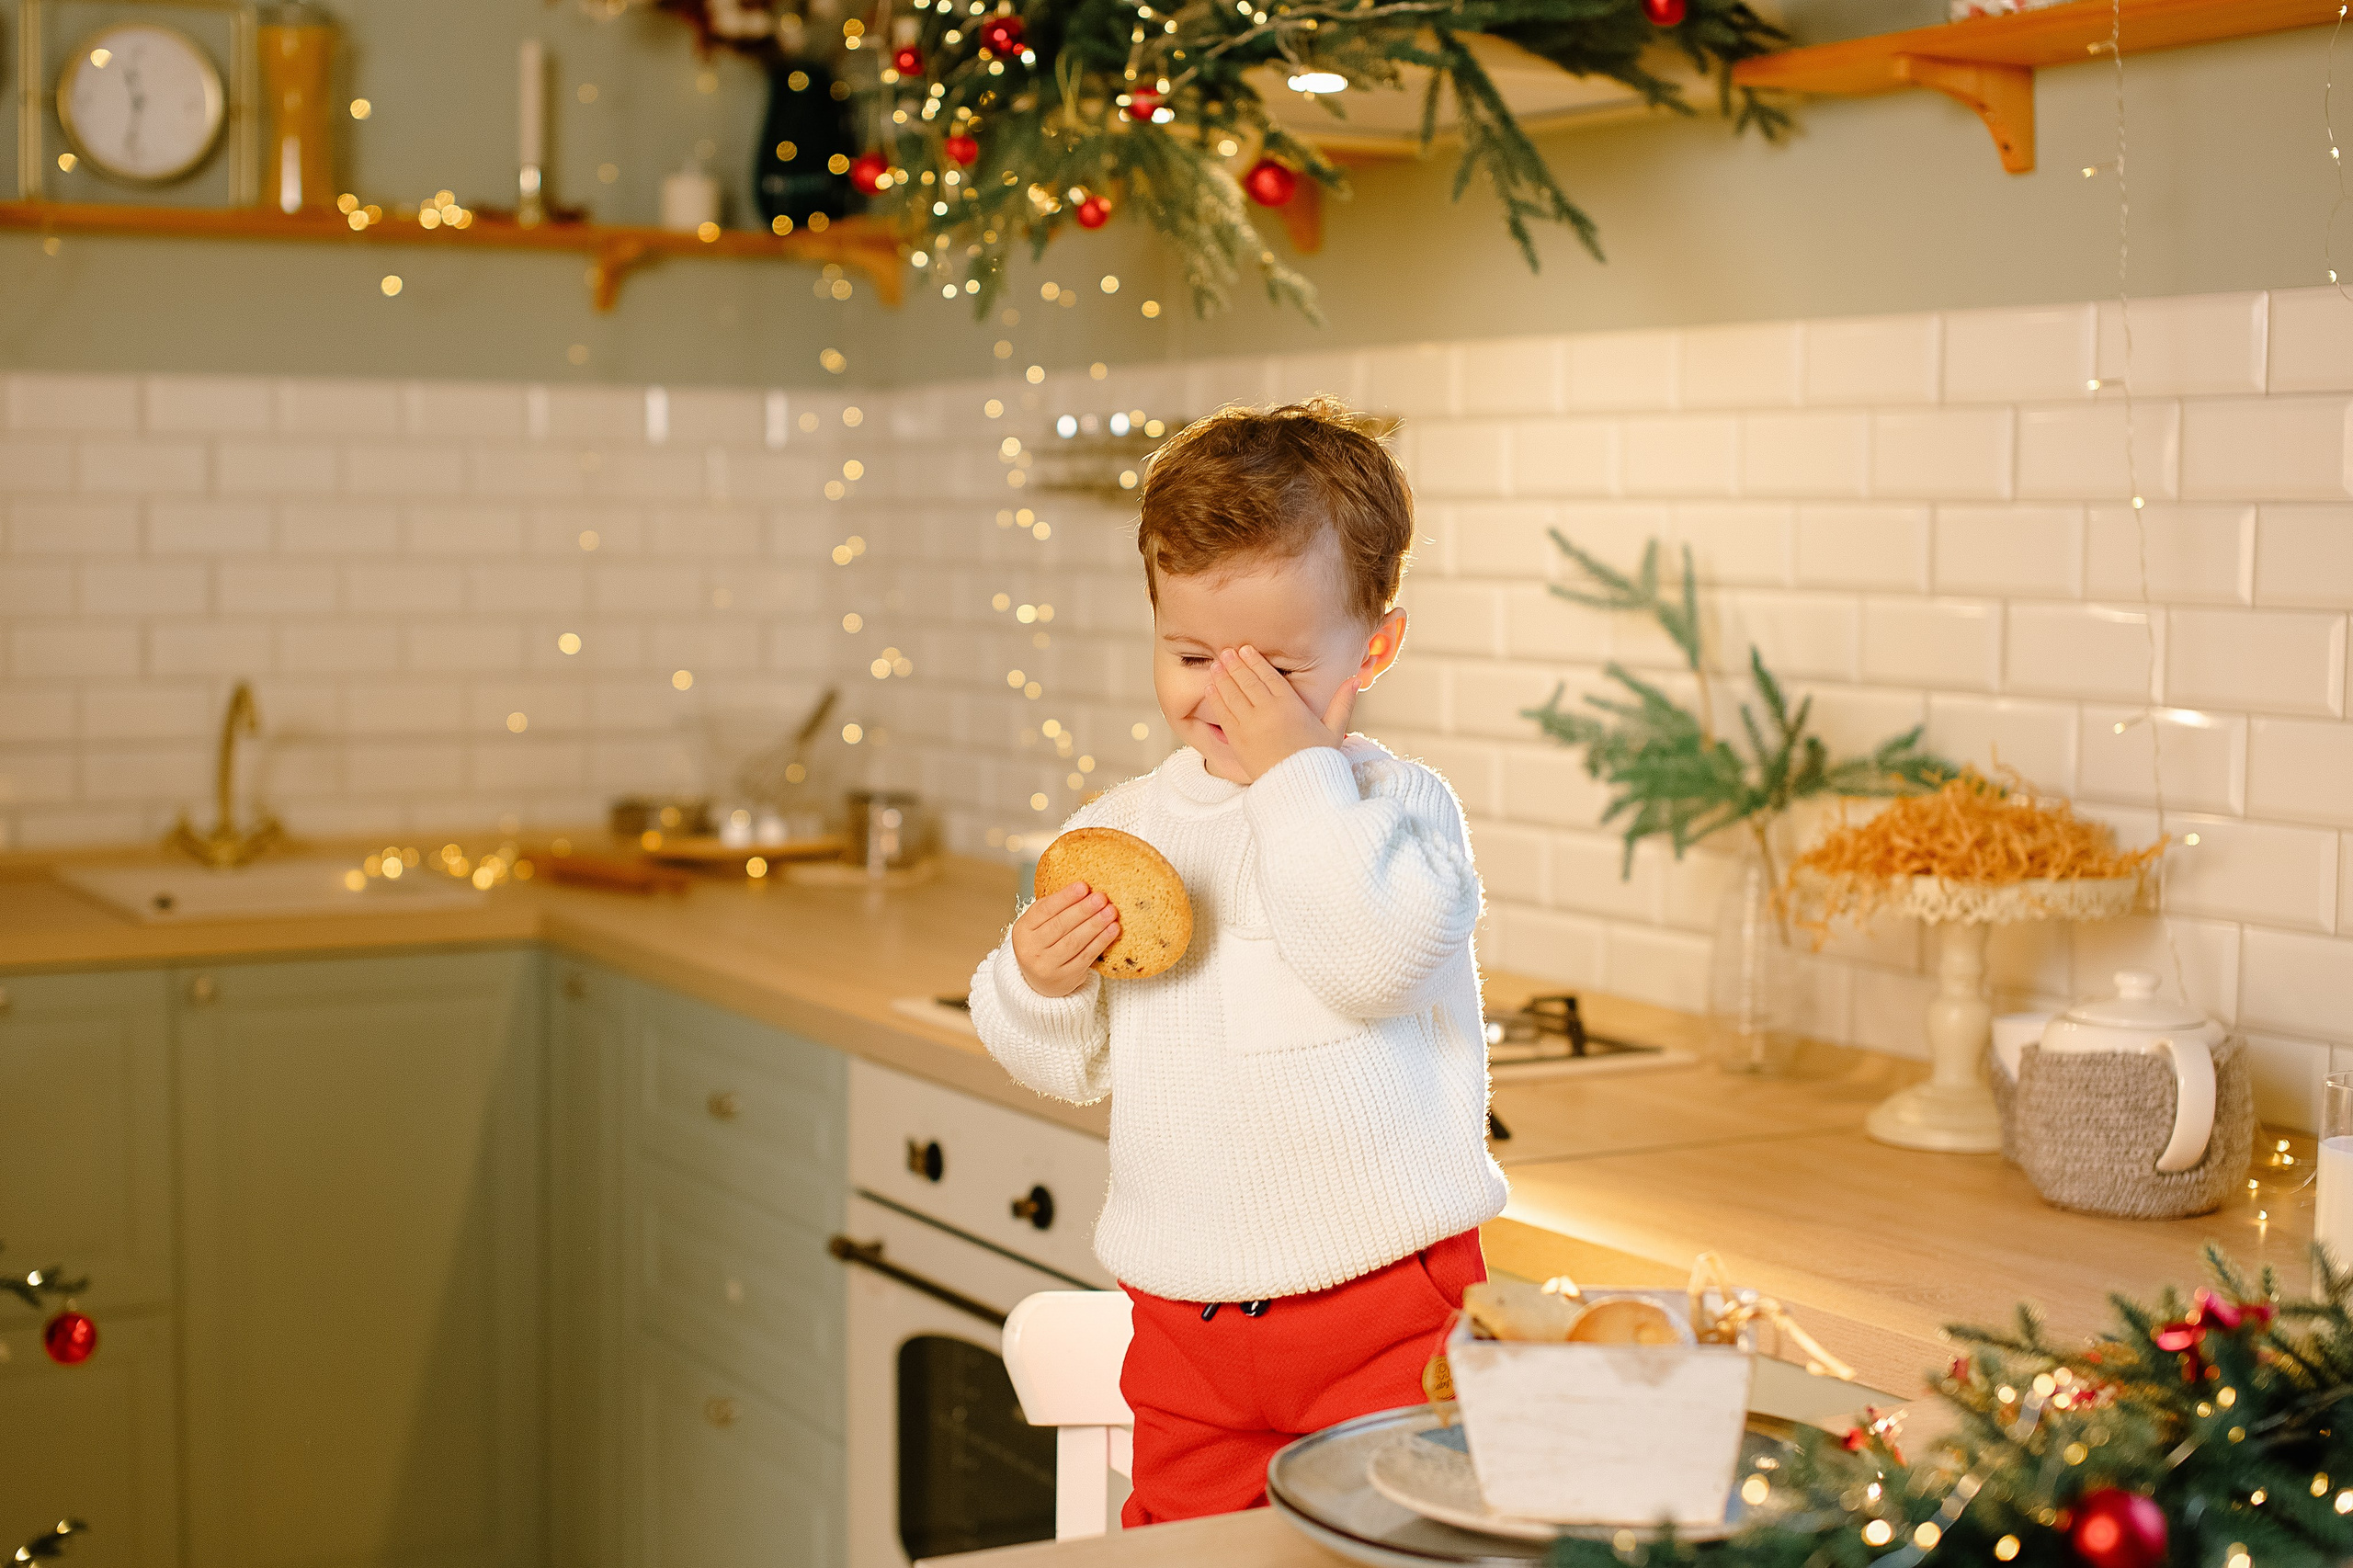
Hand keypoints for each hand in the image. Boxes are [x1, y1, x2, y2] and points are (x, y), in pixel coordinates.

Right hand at [1011, 881, 1119, 997]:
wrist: (1040, 982)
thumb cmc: (1044, 943)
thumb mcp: (1039, 925)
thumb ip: (1055, 908)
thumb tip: (1085, 887)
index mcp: (1022, 930)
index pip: (1044, 910)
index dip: (1065, 898)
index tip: (1084, 886)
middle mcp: (1031, 949)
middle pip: (1060, 926)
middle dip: (1083, 910)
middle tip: (1101, 897)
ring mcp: (1047, 966)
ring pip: (1074, 941)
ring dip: (1095, 924)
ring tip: (1110, 911)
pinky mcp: (1066, 978)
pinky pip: (1086, 956)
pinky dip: (1101, 941)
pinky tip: (1112, 929)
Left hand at [1207, 646, 1356, 781]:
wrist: (1297, 789)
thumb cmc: (1317, 760)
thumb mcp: (1334, 730)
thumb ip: (1342, 703)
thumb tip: (1355, 679)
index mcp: (1289, 706)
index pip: (1268, 677)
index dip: (1255, 662)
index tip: (1246, 649)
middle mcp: (1266, 712)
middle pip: (1247, 682)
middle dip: (1235, 665)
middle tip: (1226, 652)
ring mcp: (1249, 726)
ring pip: (1232, 695)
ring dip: (1222, 678)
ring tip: (1215, 664)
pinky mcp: (1237, 741)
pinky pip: (1223, 714)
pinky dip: (1216, 698)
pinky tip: (1210, 687)